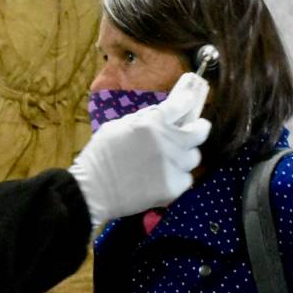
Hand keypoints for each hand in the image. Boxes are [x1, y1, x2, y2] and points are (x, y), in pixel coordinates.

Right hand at [70, 72, 210, 227]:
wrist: (92, 189)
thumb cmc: (100, 155)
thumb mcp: (117, 126)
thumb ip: (142, 119)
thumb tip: (162, 113)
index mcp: (151, 123)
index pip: (181, 105)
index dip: (188, 102)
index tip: (190, 102)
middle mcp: (167, 141)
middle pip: (200, 132)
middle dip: (198, 129)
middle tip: (193, 132)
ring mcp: (172, 165)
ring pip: (194, 157)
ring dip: (184, 157)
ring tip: (169, 161)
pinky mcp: (173, 187)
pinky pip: (186, 179)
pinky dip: (177, 178)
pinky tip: (162, 179)